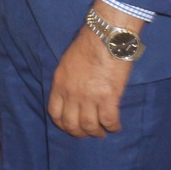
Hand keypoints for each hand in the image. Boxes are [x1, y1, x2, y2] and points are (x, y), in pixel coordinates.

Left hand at [47, 0, 142, 136]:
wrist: (105, 37)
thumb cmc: (87, 46)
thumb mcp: (67, 64)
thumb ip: (67, 82)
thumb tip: (71, 96)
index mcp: (59, 84)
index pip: (55, 113)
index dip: (63, 124)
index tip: (71, 126)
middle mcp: (72, 94)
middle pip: (71, 124)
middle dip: (79, 133)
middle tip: (88, 132)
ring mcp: (90, 97)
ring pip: (90, 127)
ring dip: (97, 132)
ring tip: (102, 131)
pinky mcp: (109, 98)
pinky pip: (109, 121)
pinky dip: (113, 127)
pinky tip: (115, 126)